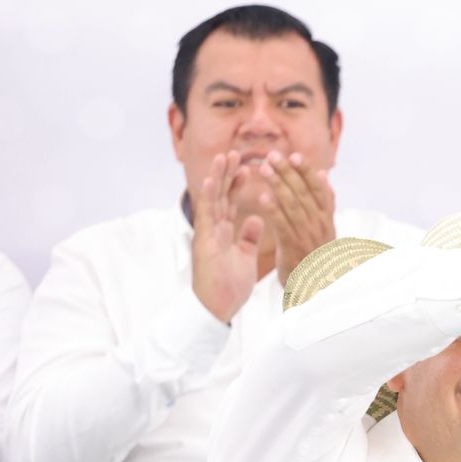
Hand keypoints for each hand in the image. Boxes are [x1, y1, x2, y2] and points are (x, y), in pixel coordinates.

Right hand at [191, 151, 262, 322]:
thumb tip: (256, 219)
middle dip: (226, 174)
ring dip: (217, 178)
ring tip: (222, 157)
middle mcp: (213, 229)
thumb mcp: (245, 257)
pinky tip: (211, 181)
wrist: (217, 308)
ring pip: (212, 200)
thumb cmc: (229, 285)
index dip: (237, 185)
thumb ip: (248, 237)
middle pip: (220, 196)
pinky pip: (206, 217)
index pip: (231, 203)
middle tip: (234, 153)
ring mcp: (207, 234)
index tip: (246, 167)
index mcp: (224, 232)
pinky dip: (208, 198)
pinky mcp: (204, 242)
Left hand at [258, 150, 336, 285]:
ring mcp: (307, 236)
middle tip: (272, 156)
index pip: (317, 189)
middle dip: (287, 173)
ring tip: (263, 169)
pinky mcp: (293, 247)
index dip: (306, 172)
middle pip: (303, 193)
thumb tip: (323, 174)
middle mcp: (319, 224)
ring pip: (293, 205)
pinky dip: (274, 210)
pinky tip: (262, 198)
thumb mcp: (325, 226)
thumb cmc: (315, 252)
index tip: (294, 155)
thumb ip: (324, 201)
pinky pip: (283, 226)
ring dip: (278, 185)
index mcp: (326, 217)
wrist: (316, 287)